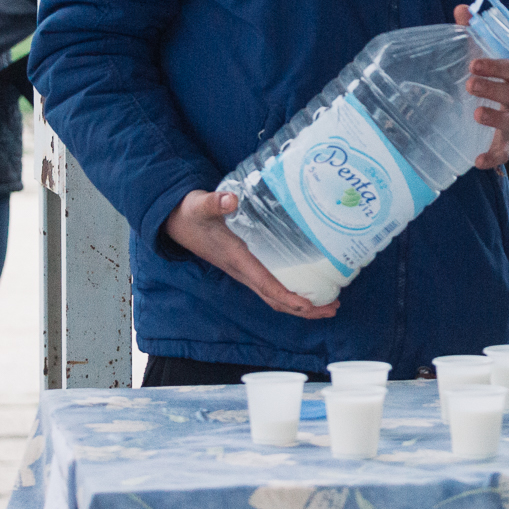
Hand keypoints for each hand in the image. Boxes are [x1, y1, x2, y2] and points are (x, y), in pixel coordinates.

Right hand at [164, 189, 340, 319]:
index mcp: (237, 259)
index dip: (288, 297)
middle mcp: (242, 271)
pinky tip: (310, 287)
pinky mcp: (247, 266)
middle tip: (333, 308)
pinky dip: (292, 293)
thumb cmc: (190, 213)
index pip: (265, 284)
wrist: (175, 222)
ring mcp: (245, 271)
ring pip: (275, 296)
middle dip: (304, 308)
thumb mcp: (200, 205)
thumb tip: (230, 200)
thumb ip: (213, 202)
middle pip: (276, 299)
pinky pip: (272, 286)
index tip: (309, 304)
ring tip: (330, 305)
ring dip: (302, 305)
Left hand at [456, 3, 508, 168]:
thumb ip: (476, 32)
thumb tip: (461, 9)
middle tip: (470, 84)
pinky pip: (504, 151)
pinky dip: (493, 158)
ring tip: (475, 114)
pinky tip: (477, 162)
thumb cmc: (498, 75)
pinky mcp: (507, 141)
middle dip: (493, 89)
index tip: (474, 63)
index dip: (496, 66)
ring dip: (494, 118)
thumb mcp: (490, 52)